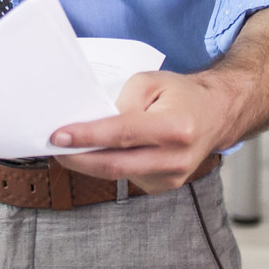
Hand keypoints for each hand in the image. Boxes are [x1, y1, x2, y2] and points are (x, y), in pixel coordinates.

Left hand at [49, 70, 245, 193]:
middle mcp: (175, 158)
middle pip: (113, 165)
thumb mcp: (150, 82)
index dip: (86, 136)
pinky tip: (102, 152)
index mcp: (174, 128)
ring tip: (73, 145)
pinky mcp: (164, 186)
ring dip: (90, 162)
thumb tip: (92, 123)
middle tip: (52, 146)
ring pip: (117, 174)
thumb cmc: (181, 94)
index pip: (120, 135)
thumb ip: (121, 102)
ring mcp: (171, 177)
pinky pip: (127, 177)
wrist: (216, 114)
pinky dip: (109, 165)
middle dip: (77, 157)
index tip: (58, 136)